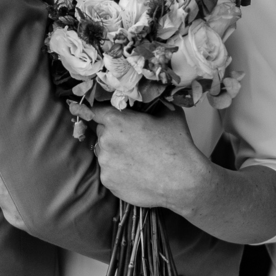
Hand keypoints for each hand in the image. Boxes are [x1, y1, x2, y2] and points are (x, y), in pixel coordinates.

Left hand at [84, 105, 208, 210]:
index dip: (97, 111)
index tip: (92, 111)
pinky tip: (136, 172)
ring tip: (137, 158)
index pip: (94, 110)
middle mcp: (105, 141)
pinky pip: (108, 171)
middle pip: (101, 132)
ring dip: (114, 152)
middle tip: (133, 139)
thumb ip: (153, 102)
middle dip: (112, 133)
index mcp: (116, 121)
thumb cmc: (177, 146)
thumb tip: (152, 93)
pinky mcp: (108, 182)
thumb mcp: (169, 114)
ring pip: (104, 153)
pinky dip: (118, 171)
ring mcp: (105, 164)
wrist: (183, 182)